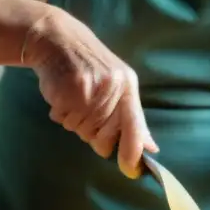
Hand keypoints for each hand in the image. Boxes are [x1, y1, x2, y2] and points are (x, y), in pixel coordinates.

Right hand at [23, 8, 157, 177]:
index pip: (134, 126)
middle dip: (93, 134)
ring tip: (73, 99)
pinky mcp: (66, 91)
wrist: (59, 40)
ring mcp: (88, 89)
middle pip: (103, 136)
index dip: (132, 151)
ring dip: (74, 122)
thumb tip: (150, 148)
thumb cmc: (92, 68)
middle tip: (86, 115)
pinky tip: (62, 96)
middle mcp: (111, 87)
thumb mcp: (119, 86)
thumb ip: (134, 118)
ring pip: (81, 130)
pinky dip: (60, 113)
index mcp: (127, 86)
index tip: (130, 169)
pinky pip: (63, 119)